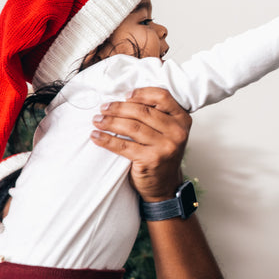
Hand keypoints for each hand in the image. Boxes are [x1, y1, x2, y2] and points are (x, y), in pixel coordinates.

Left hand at [90, 87, 191, 201]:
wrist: (165, 184)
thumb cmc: (162, 153)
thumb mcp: (168, 131)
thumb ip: (157, 114)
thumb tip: (126, 98)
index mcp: (182, 120)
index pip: (162, 97)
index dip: (142, 94)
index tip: (126, 95)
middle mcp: (177, 132)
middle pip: (143, 111)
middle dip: (119, 108)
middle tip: (104, 108)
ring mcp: (165, 147)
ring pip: (131, 127)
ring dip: (110, 122)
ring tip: (97, 120)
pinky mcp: (151, 160)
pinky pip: (123, 145)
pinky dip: (106, 140)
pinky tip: (96, 136)